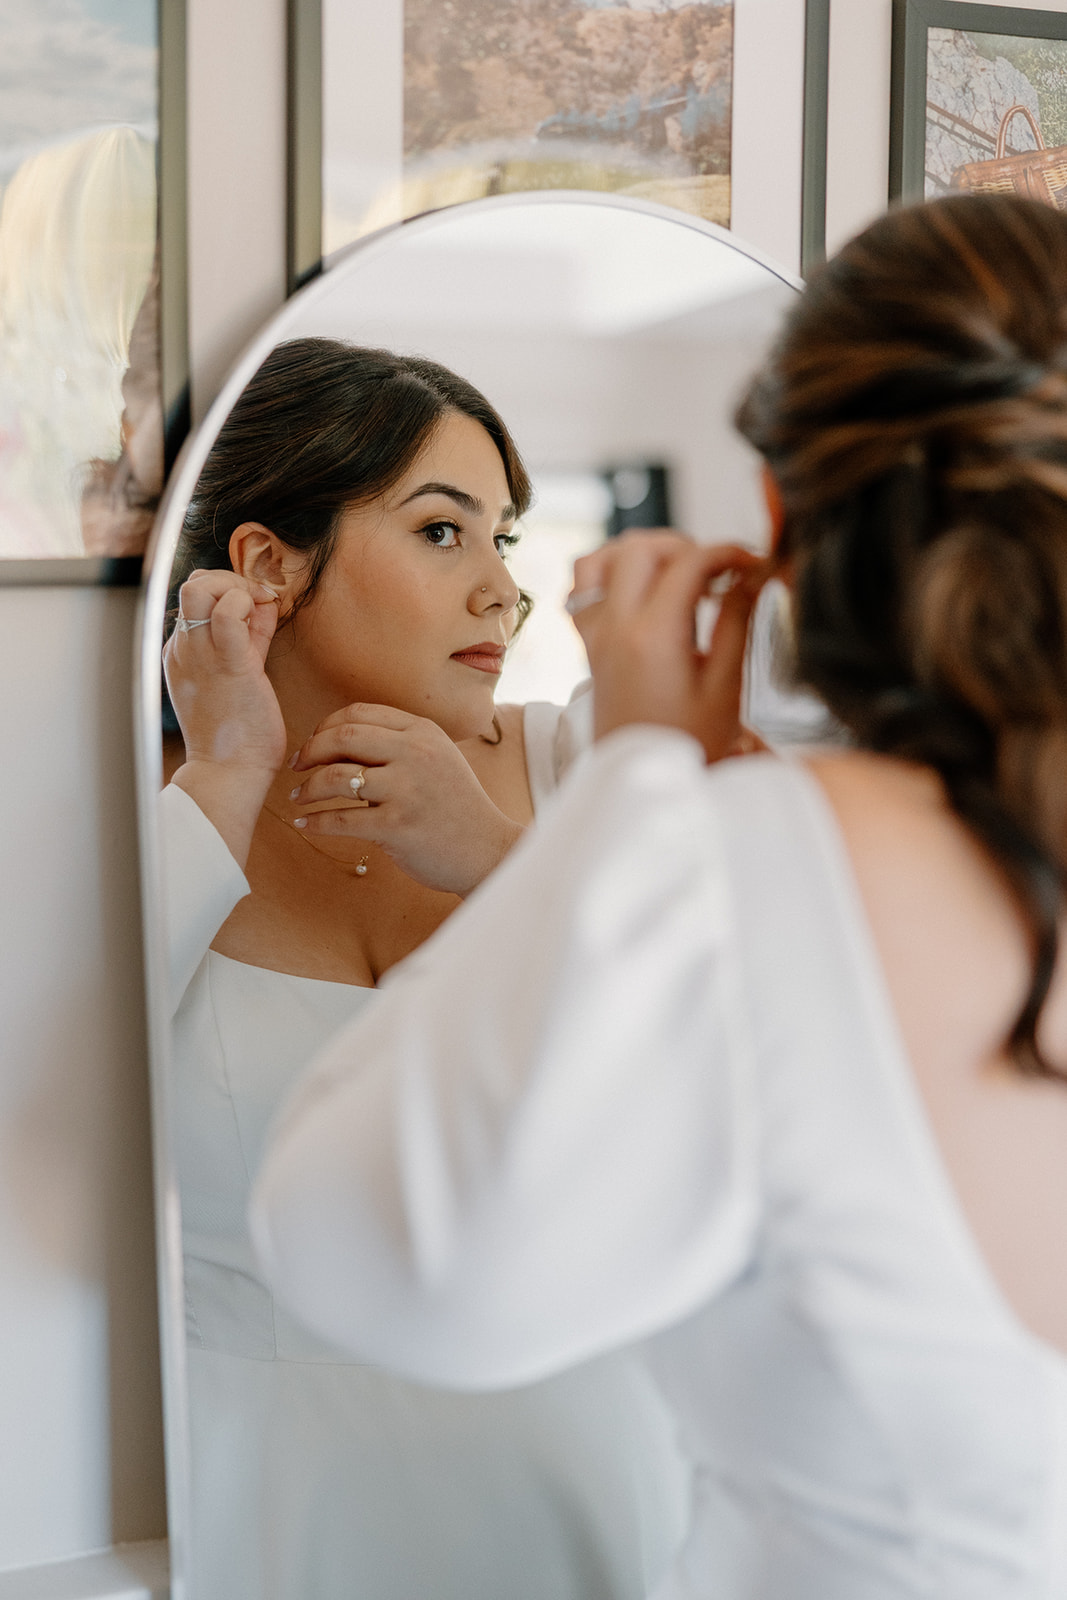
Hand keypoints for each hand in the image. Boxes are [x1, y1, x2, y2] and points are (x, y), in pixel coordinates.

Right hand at [164, 569, 285, 774]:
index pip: (197, 599)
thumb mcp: (239, 675)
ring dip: (237, 587)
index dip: (230, 593)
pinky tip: (264, 619)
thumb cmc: (237, 733)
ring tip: (259, 612)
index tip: (257, 611)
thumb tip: (264, 606)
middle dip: (229, 580)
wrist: (229, 774)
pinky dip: (247, 603)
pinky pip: (227, 612)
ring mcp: (199, 655)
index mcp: (181, 654)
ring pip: (200, 586)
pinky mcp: (226, 664)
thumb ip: (249, 637)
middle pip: (192, 584)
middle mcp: (183, 649)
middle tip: (258, 602)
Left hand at [288, 704, 523, 895]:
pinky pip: (341, 820)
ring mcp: (407, 790)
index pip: (359, 713)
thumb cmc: (455, 806)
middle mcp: (415, 754)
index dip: (325, 726)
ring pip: (336, 778)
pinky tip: (305, 825)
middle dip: (309, 751)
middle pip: (342, 737)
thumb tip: (337, 743)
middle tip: (296, 767)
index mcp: (423, 732)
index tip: (312, 744)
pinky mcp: (398, 826)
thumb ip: (397, 745)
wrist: (488, 850)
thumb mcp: (436, 759)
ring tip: (298, 797)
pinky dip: (316, 823)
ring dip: (307, 789)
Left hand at [569, 531, 768, 761]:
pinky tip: (643, 593)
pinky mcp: (588, 648)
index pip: (689, 563)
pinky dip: (608, 576)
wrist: (646, 784)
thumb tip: (751, 576)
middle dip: (685, 546)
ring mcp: (595, 636)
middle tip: (719, 572)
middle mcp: (615, 629)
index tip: (754, 563)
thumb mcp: (726, 686)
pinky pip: (581, 591)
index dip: (727, 553)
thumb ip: (736, 621)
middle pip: (640, 548)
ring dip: (641, 554)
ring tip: (678, 574)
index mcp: (653, 636)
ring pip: (600, 560)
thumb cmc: (690, 745)